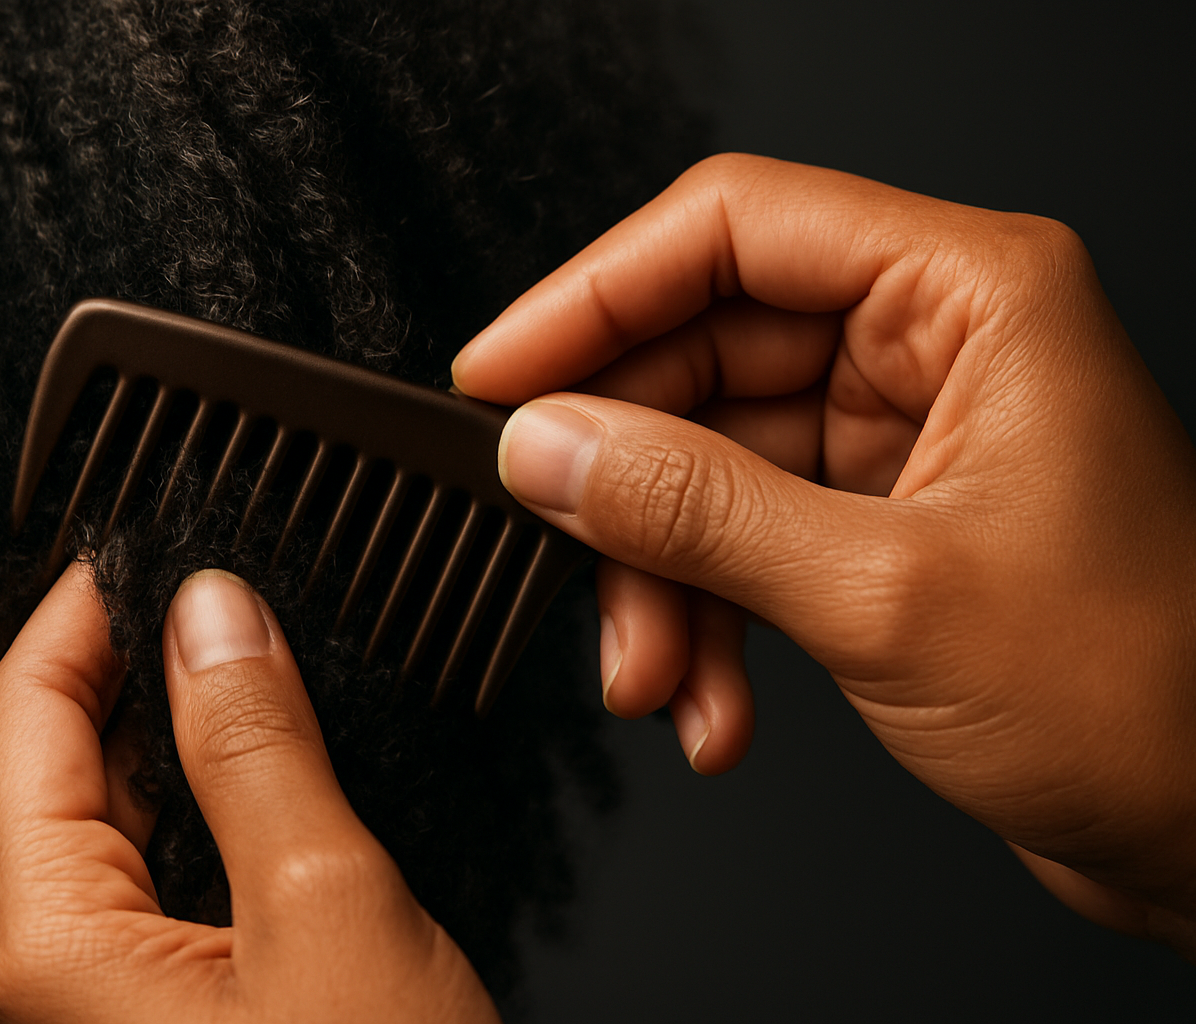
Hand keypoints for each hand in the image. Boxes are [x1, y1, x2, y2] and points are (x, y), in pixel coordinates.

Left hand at [0, 565, 497, 1021]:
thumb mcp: (323, 900)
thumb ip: (256, 742)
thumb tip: (211, 610)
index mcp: (55, 937)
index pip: (23, 718)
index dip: (81, 613)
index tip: (148, 539)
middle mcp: (64, 960)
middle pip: (61, 757)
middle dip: (133, 656)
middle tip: (220, 577)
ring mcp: (122, 980)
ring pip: (123, 804)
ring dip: (183, 717)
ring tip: (256, 643)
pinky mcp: (186, 989)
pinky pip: (173, 857)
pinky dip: (216, 785)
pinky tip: (277, 745)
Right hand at [452, 154, 1195, 953]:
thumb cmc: (1145, 695)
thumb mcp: (883, 593)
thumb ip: (695, 510)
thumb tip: (547, 448)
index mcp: (967, 297)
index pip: (734, 231)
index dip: (594, 295)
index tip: (495, 374)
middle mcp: (931, 349)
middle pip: (702, 358)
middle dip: (627, 484)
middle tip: (559, 554)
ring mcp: (900, 440)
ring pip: (707, 466)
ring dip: (661, 582)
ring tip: (656, 681)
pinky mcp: (878, 526)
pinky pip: (740, 541)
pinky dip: (706, 623)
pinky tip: (710, 706)